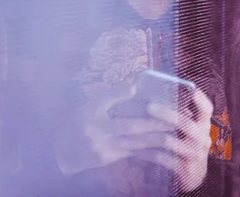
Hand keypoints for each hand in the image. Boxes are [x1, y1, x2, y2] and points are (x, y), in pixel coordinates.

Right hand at [55, 78, 212, 192]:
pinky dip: (152, 149)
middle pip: (133, 128)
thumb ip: (113, 93)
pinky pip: (136, 153)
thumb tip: (135, 80)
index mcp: (92, 116)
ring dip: (159, 137)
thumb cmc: (77, 122)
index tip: (150, 96)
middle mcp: (99, 134)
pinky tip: (167, 146)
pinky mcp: (112, 159)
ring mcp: (106, 149)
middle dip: (157, 123)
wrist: (61, 153)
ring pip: (138, 143)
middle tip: (178, 117)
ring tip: (177, 131)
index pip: (112, 103)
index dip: (127, 98)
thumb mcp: (90, 104)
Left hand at [119, 89, 212, 191]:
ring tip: (137, 128)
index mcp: (203, 125)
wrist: (193, 176)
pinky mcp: (185, 169)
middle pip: (187, 124)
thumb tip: (160, 95)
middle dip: (167, 114)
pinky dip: (149, 153)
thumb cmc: (187, 146)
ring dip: (153, 134)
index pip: (206, 110)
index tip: (190, 90)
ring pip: (172, 141)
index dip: (200, 99)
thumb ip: (180, 115)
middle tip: (149, 106)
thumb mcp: (188, 130)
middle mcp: (202, 138)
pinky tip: (136, 149)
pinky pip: (165, 159)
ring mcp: (195, 154)